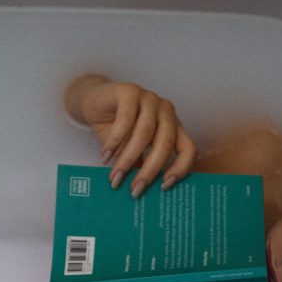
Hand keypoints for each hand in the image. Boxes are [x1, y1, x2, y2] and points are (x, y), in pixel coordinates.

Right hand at [63, 74, 197, 196]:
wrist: (93, 102)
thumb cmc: (116, 129)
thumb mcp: (130, 150)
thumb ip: (139, 164)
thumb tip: (141, 190)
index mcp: (173, 127)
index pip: (188, 149)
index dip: (181, 169)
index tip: (164, 187)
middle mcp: (166, 112)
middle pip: (165, 143)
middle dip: (150, 170)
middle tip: (135, 190)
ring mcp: (150, 99)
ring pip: (145, 133)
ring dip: (128, 159)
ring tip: (116, 177)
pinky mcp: (131, 91)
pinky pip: (125, 120)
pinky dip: (115, 141)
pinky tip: (106, 156)